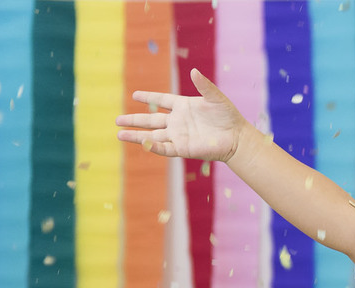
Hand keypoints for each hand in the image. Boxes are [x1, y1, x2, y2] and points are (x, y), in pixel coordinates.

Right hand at [116, 69, 246, 161]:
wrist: (237, 137)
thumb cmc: (228, 116)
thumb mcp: (215, 98)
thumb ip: (204, 85)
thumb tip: (194, 72)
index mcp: (183, 107)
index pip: (161, 100)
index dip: (149, 97)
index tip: (135, 94)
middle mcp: (178, 122)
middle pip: (151, 120)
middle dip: (134, 120)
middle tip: (117, 120)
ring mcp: (179, 136)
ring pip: (153, 135)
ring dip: (137, 135)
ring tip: (119, 134)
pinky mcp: (184, 148)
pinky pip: (165, 147)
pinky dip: (153, 145)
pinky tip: (142, 142)